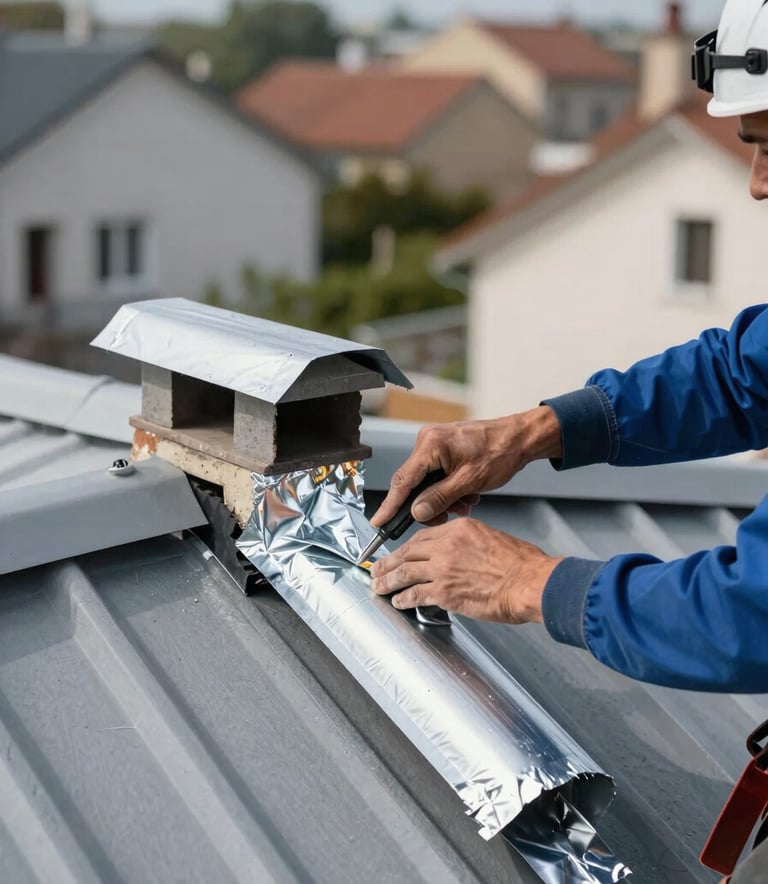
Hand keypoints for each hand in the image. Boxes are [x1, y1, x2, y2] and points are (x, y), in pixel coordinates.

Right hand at [370, 407, 561, 527]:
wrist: (520, 438)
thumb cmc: (500, 453)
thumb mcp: (469, 481)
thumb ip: (440, 498)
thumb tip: (416, 512)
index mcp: (430, 445)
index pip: (403, 481)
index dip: (390, 505)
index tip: (379, 523)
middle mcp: (427, 441)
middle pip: (414, 483)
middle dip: (429, 504)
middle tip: (444, 518)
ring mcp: (435, 443)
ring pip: (427, 482)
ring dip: (443, 498)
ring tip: (465, 504)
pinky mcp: (443, 448)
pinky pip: (437, 475)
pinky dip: (448, 488)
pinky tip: (466, 495)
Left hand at [370, 518, 562, 623]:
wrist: (529, 582)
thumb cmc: (521, 564)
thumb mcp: (491, 537)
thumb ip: (469, 543)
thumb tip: (458, 555)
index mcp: (459, 529)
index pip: (422, 537)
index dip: (406, 547)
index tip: (399, 553)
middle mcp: (446, 546)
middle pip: (407, 552)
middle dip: (388, 562)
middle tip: (377, 568)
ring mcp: (443, 569)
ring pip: (404, 572)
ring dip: (388, 580)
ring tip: (378, 586)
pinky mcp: (444, 592)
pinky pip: (415, 594)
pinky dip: (403, 598)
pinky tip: (398, 601)